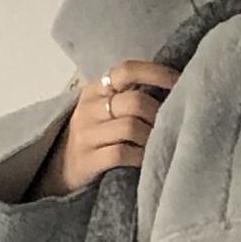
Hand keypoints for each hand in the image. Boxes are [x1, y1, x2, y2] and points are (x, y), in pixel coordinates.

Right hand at [36, 60, 179, 196]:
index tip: (180, 82)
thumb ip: (130, 96)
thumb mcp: (104, 110)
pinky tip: (146, 160)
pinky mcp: (87, 160)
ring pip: (131, 127)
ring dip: (152, 137)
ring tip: (158, 144)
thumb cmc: (95, 137)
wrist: (60, 171)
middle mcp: (88, 108)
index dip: (157, 73)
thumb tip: (176, 88)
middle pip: (135, 101)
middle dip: (159, 114)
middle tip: (170, 126)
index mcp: (95, 89)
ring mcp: (86, 135)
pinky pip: (121, 153)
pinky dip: (140, 157)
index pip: (127, 70)